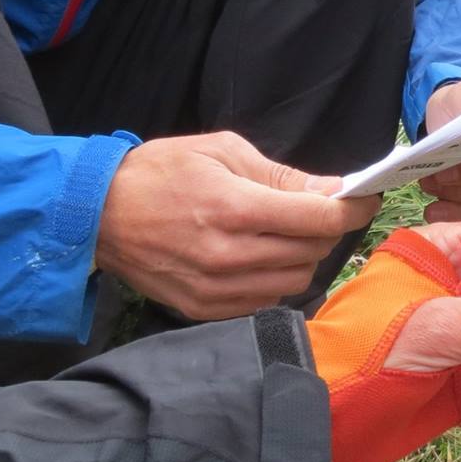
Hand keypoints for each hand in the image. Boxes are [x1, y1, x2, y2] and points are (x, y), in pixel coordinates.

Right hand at [96, 132, 372, 320]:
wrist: (96, 215)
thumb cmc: (160, 172)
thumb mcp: (222, 152)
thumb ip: (281, 175)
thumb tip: (332, 190)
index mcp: (235, 209)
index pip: (318, 219)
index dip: (353, 208)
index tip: (365, 198)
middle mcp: (229, 255)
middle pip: (312, 251)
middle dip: (325, 228)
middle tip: (315, 209)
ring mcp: (215, 289)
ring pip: (295, 280)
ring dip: (302, 255)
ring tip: (283, 231)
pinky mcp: (203, 310)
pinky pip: (265, 300)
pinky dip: (275, 278)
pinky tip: (259, 255)